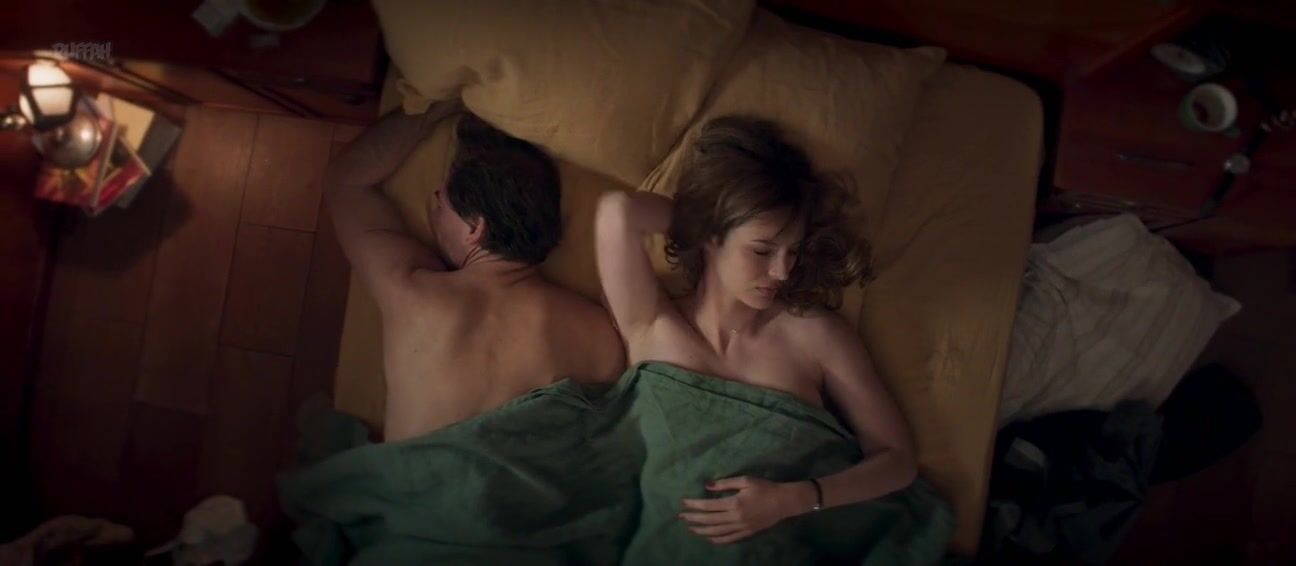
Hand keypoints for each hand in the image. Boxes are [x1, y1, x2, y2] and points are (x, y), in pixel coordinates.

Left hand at [678, 476, 809, 544]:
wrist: (784, 502)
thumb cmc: (765, 488)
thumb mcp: (745, 481)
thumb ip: (725, 484)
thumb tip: (707, 486)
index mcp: (734, 503)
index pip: (708, 506)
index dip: (694, 505)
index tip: (683, 503)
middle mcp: (735, 518)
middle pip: (709, 520)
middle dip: (693, 518)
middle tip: (681, 516)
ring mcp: (741, 527)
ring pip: (716, 532)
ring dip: (702, 530)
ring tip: (690, 528)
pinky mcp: (747, 533)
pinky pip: (728, 539)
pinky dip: (716, 539)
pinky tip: (708, 537)